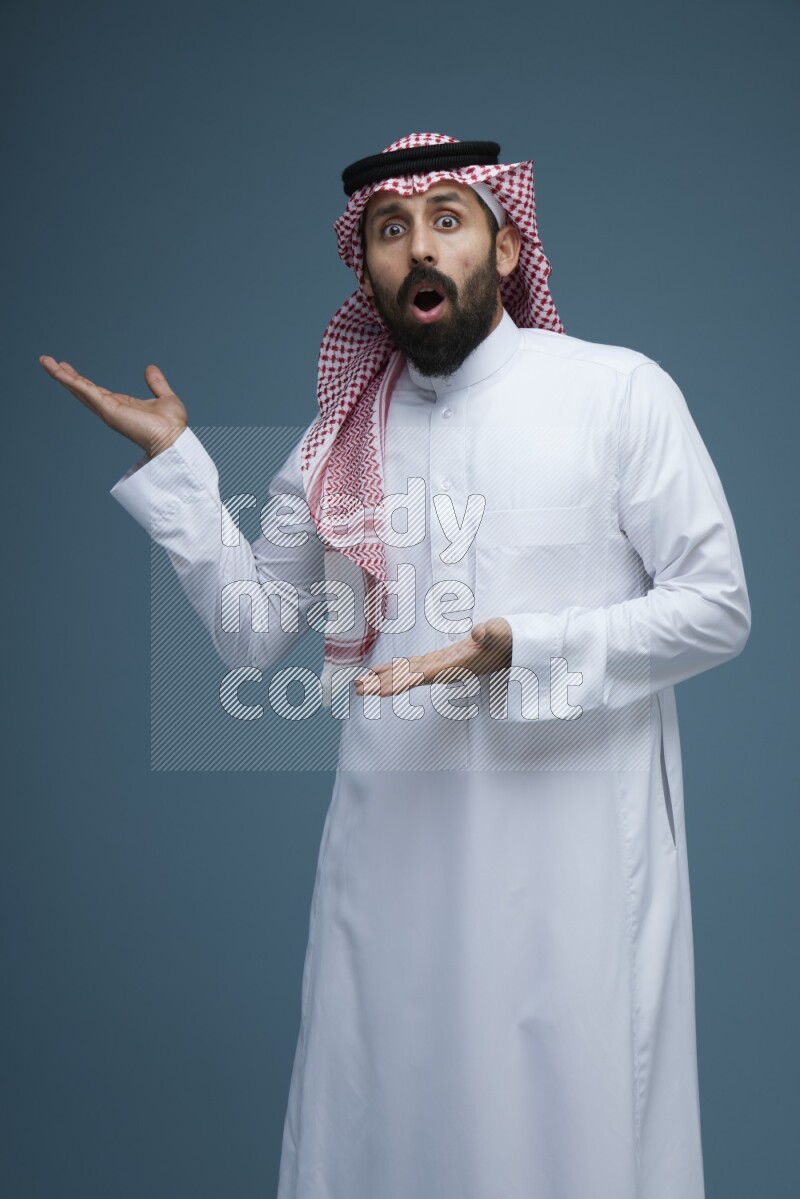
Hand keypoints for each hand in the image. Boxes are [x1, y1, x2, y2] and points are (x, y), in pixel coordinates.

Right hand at [39, 357, 187, 457]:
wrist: (174, 439)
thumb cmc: (172, 426)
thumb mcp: (164, 397)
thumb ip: (156, 383)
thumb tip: (150, 368)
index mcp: (120, 405)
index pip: (94, 389)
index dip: (79, 379)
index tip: (66, 367)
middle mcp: (110, 408)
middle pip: (81, 389)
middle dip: (64, 376)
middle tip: (47, 361)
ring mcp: (107, 410)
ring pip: (79, 389)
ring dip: (61, 376)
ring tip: (45, 362)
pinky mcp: (109, 410)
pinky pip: (87, 392)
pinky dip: (72, 381)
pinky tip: (59, 372)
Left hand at [354, 617, 512, 697]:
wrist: (518, 648)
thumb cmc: (511, 640)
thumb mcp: (502, 632)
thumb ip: (491, 633)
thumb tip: (478, 633)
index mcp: (455, 664)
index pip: (422, 675)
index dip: (400, 682)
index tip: (379, 691)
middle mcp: (445, 668)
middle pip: (408, 678)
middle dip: (383, 685)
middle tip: (357, 689)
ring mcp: (443, 665)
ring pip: (408, 673)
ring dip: (385, 679)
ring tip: (361, 684)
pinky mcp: (443, 660)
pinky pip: (415, 666)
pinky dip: (397, 669)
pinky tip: (383, 672)